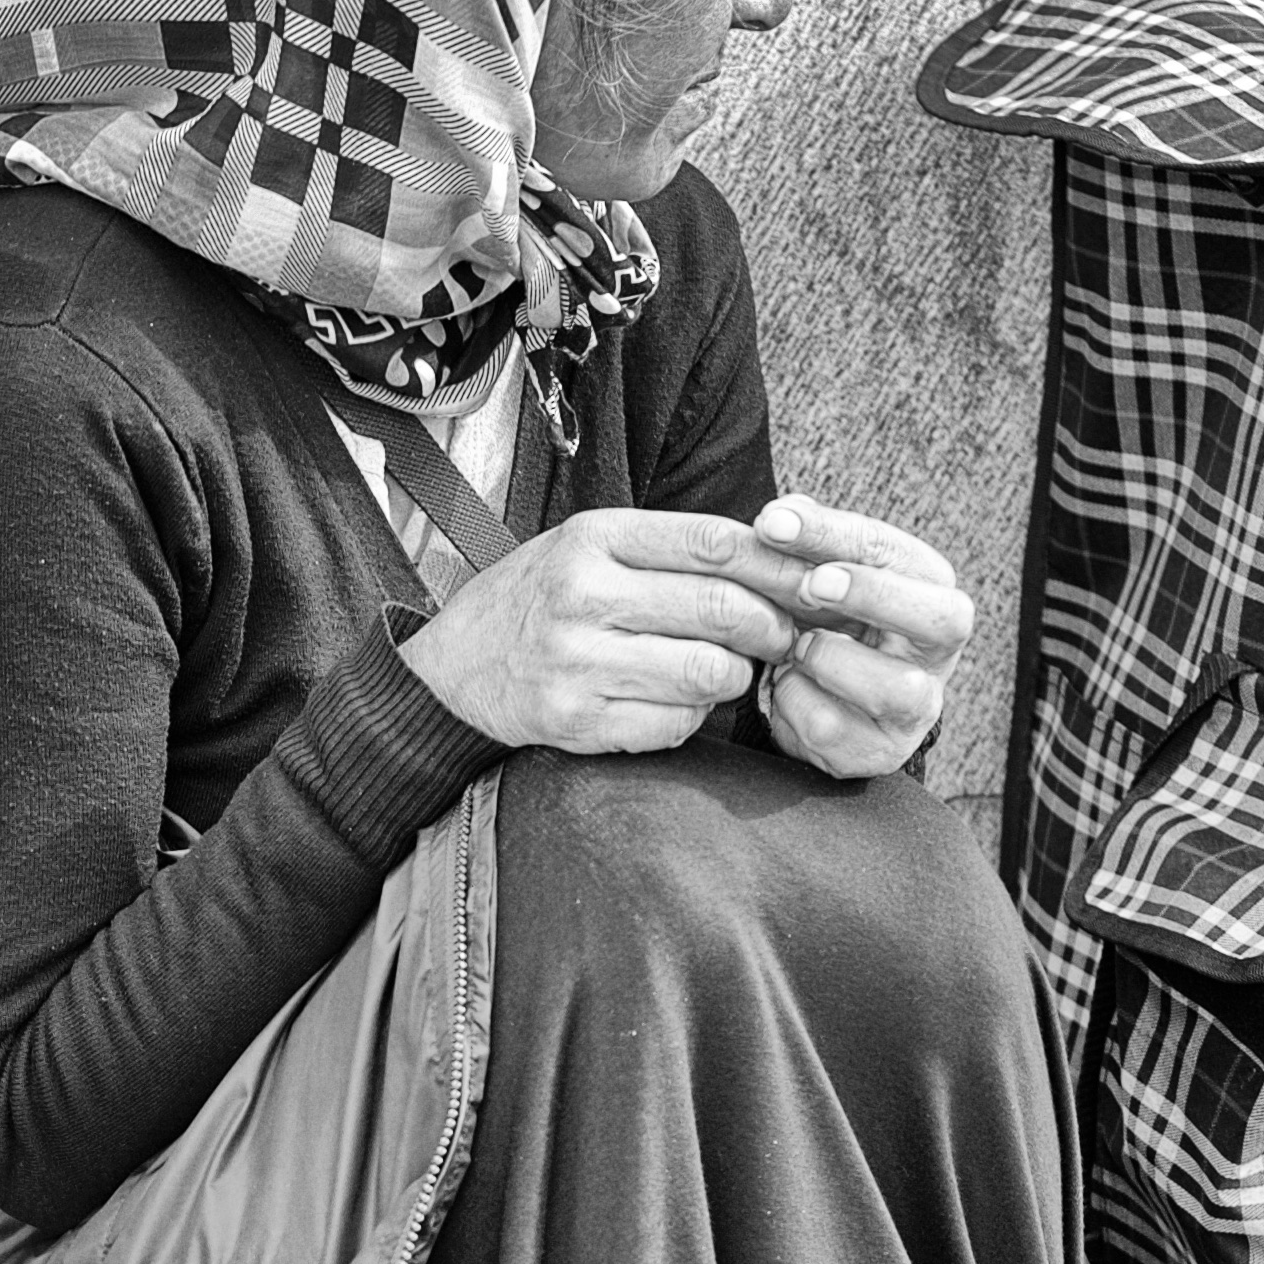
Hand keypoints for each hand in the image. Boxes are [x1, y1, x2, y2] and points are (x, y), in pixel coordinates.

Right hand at [398, 508, 806, 753]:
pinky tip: (677, 701)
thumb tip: (779, 554)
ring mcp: (577, 661)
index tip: (808, 583)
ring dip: (737, 677)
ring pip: (710, 674)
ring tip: (727, 669)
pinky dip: (694, 717)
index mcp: (595, 538)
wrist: (455, 667)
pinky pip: (676, 724)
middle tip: (782, 635)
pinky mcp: (576, 720)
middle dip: (772, 627)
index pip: (715, 543)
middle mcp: (584, 595)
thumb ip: (673, 548)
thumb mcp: (592, 546)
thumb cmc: (543, 599)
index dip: (778, 566)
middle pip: (723, 610)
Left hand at [748, 495, 971, 779]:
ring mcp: (919, 706)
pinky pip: (835, 727)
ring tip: (793, 649)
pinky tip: (785, 687)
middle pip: (942, 619)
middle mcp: (939, 649)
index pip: (896, 551)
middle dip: (873, 595)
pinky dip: (795, 702)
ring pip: (895, 687)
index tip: (773, 524)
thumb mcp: (819, 572)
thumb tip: (781, 515)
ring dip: (829, 659)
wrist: (818, 694)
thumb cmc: (826, 620)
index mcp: (930, 588)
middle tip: (811, 584)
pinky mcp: (882, 751)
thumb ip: (805, 540)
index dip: (834, 534)